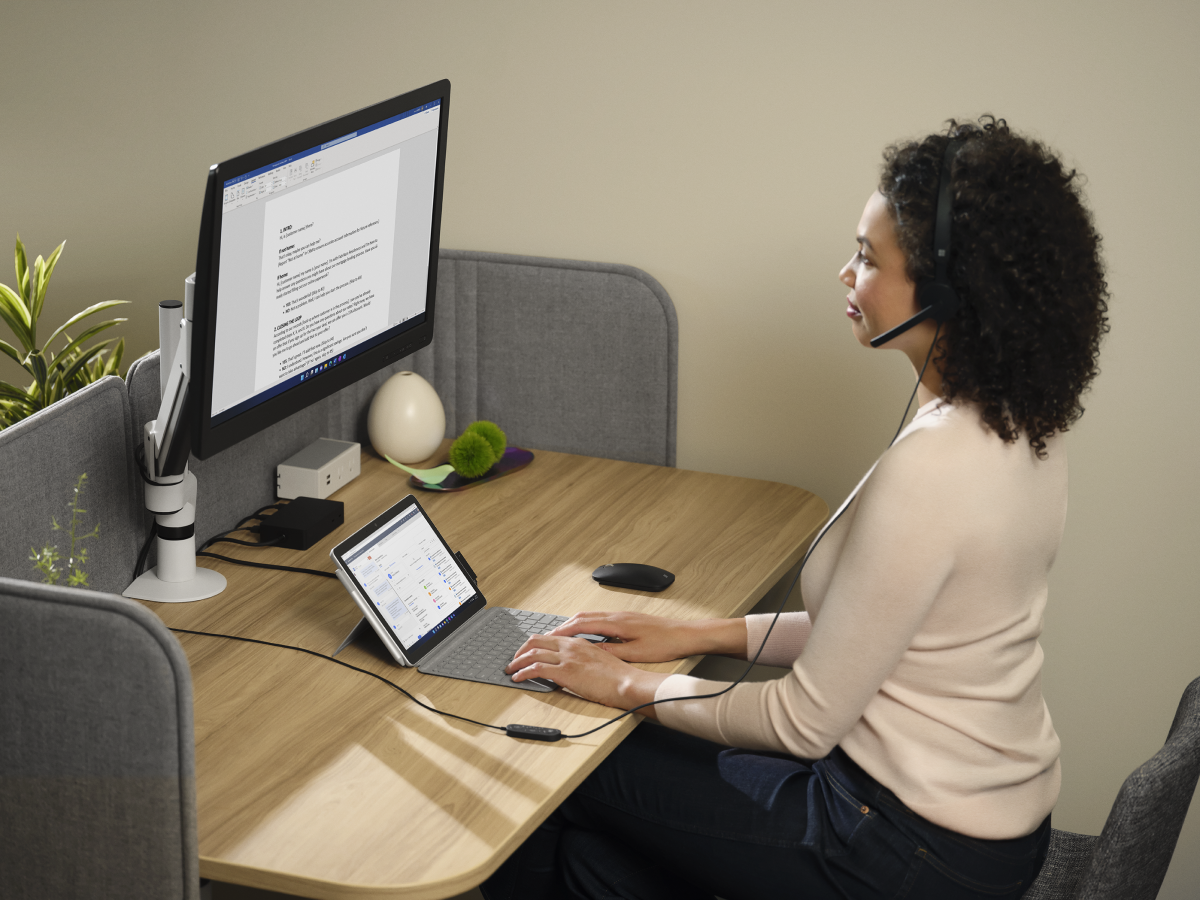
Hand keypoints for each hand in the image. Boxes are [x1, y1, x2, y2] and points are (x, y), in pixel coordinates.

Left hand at [505, 633, 666, 711]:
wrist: (626, 682)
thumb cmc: (618, 676)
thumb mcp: (599, 660)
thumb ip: (583, 659)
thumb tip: (573, 667)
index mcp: (578, 642)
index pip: (549, 637)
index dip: (534, 645)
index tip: (526, 653)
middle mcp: (570, 646)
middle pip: (536, 641)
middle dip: (520, 650)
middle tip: (514, 660)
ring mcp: (567, 658)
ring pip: (532, 654)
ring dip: (517, 662)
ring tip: (510, 670)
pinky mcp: (564, 672)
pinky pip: (536, 669)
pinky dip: (523, 673)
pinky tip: (518, 678)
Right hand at [547, 611, 747, 662]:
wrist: (685, 634)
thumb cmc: (664, 644)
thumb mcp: (635, 654)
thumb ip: (611, 652)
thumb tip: (590, 653)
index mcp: (617, 623)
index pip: (582, 625)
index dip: (563, 631)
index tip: (549, 637)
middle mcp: (617, 615)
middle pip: (583, 616)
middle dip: (564, 625)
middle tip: (549, 635)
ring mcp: (623, 615)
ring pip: (591, 615)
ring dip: (575, 623)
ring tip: (563, 633)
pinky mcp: (629, 618)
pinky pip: (601, 617)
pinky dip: (587, 623)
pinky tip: (588, 632)